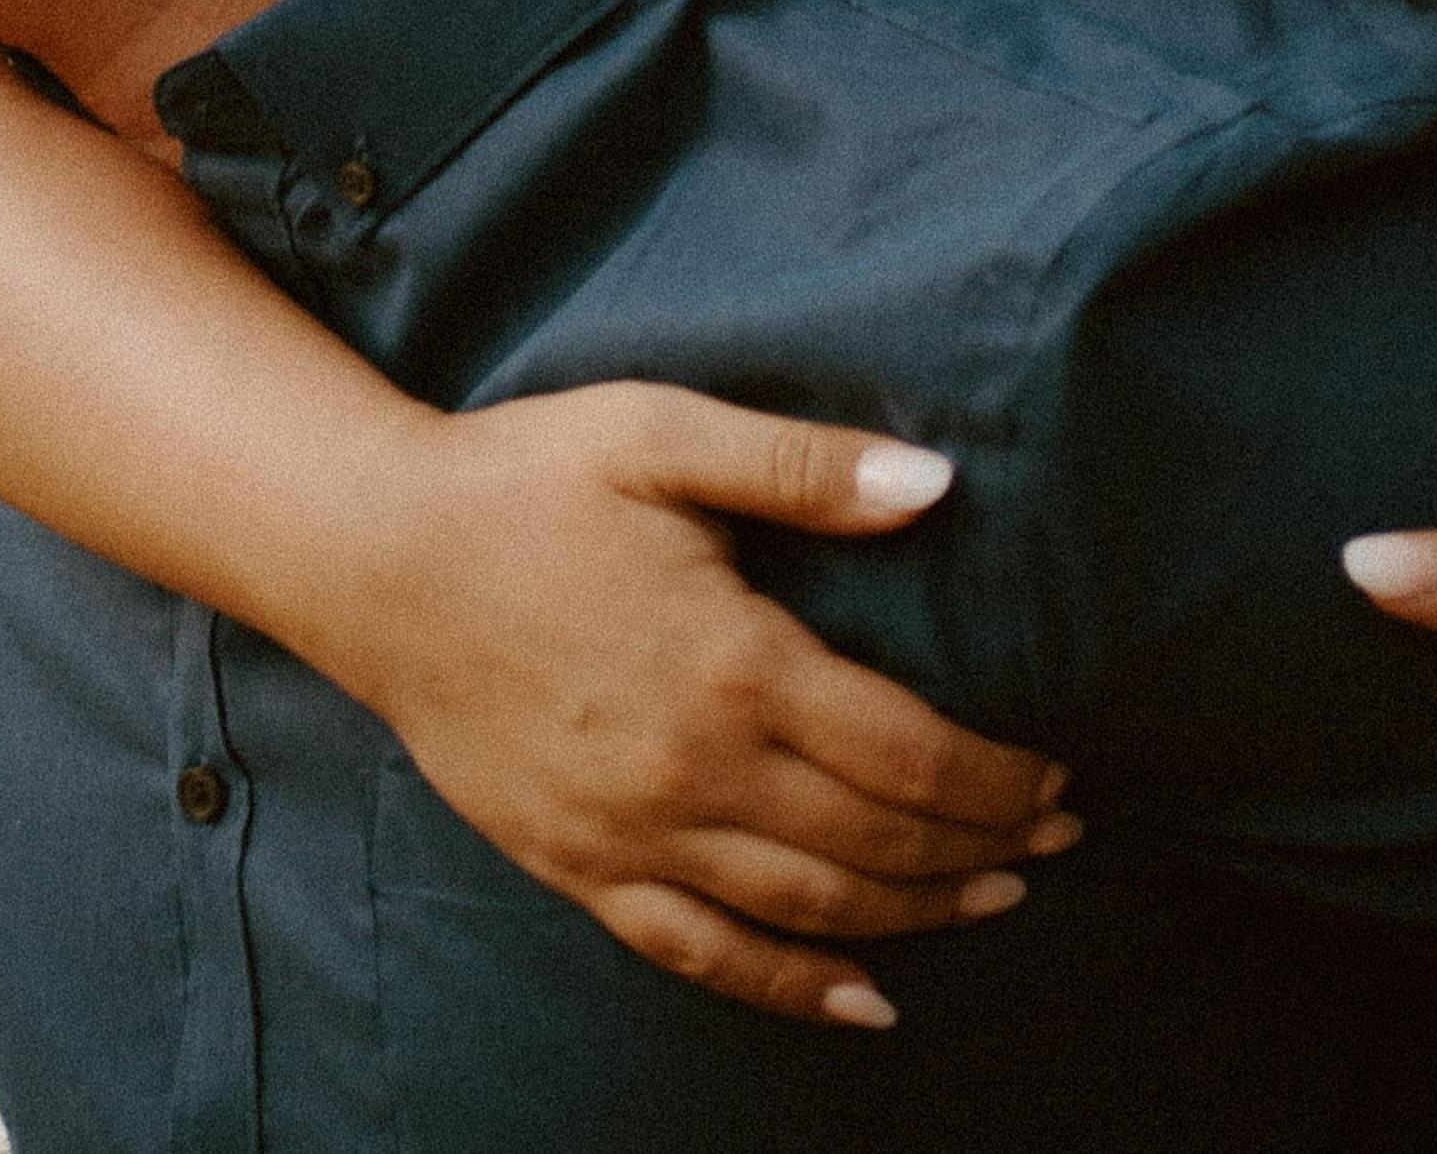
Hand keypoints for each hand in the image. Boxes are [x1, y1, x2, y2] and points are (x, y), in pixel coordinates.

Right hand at [326, 380, 1076, 1028]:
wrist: (375, 554)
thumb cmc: (524, 479)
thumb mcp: (662, 434)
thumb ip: (803, 466)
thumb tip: (939, 483)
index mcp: (732, 661)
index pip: (908, 751)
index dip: (1000, 774)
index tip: (1061, 770)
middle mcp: (694, 768)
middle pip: (877, 844)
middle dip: (986, 844)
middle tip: (1060, 834)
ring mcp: (634, 832)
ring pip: (810, 911)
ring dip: (919, 915)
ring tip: (996, 896)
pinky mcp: (579, 865)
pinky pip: (702, 953)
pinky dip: (790, 989)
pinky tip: (863, 1000)